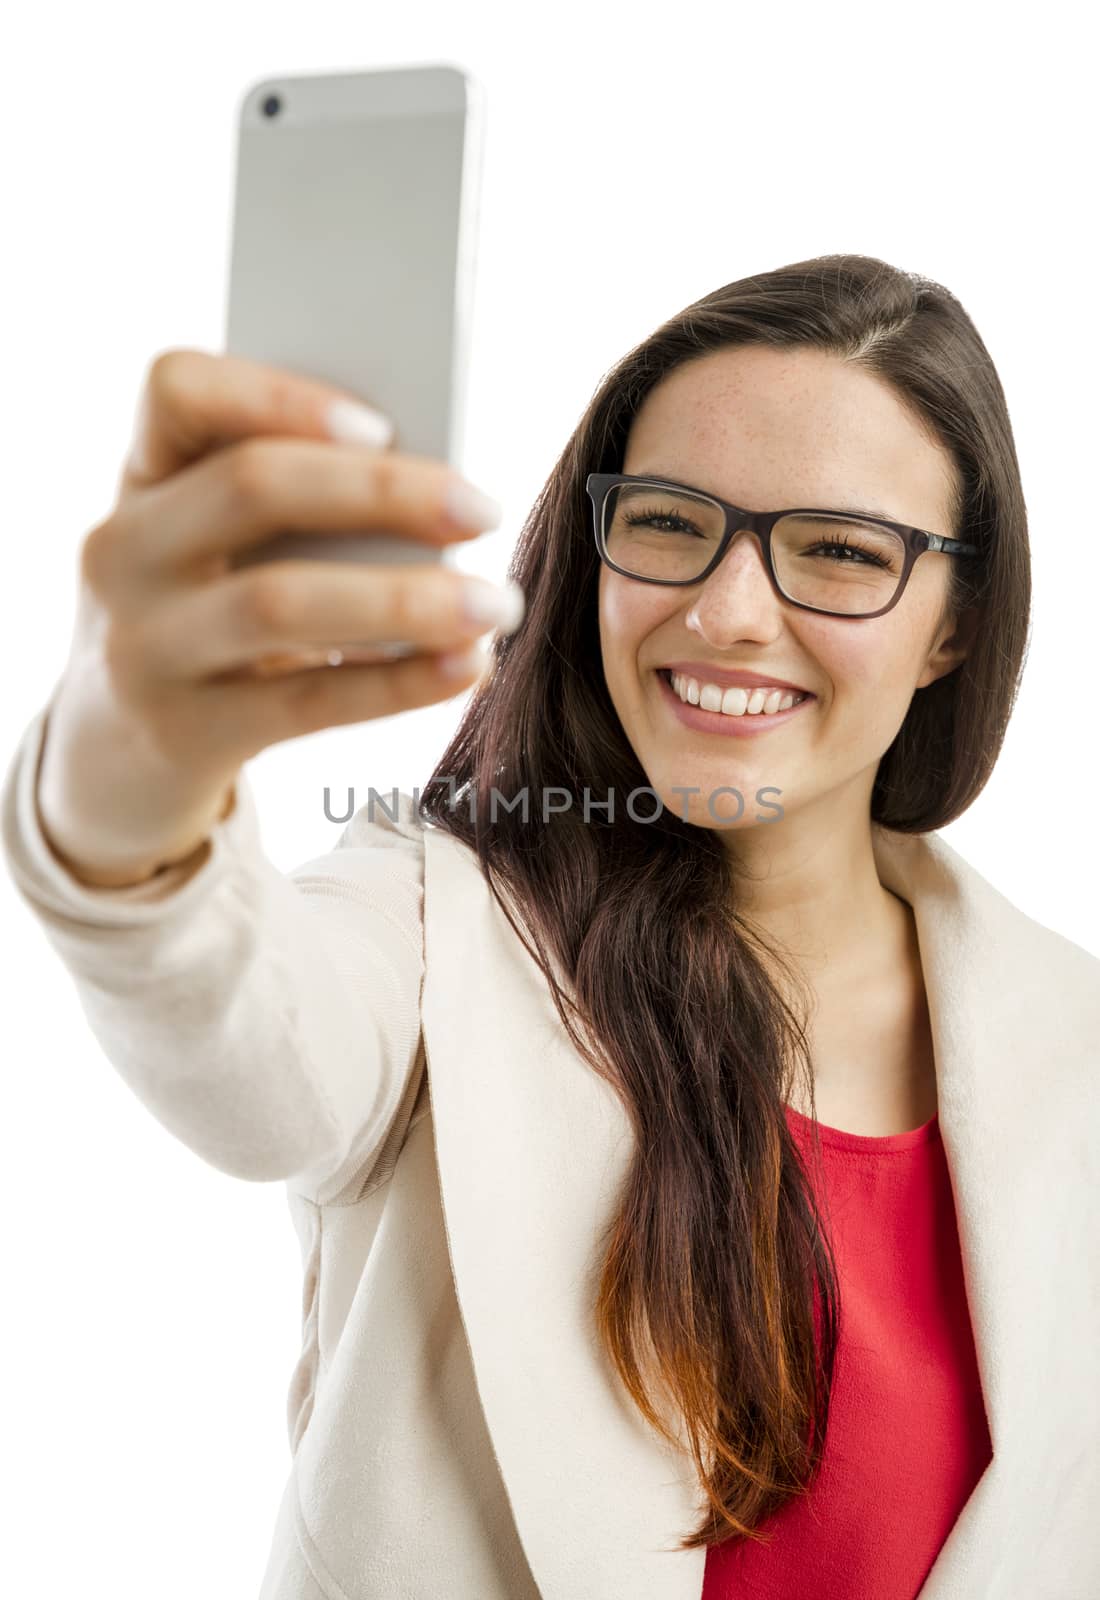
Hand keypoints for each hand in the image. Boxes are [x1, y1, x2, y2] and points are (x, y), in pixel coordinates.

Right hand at [35, 347, 522, 885]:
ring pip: (280, 601)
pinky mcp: (182, 733)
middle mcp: (125, 552)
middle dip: (382, 491)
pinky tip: (465, 666)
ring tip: (495, 603)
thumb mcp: (215, 551)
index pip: (178, 389)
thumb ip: (295, 512)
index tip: (379, 421)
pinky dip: (398, 683)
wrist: (111, 758)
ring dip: (407, 598)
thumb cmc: (204, 620)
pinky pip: (306, 702)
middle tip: (482, 509)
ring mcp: (143, 647)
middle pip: (250, 486)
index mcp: (142, 476)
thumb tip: (439, 495)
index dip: (278, 394)